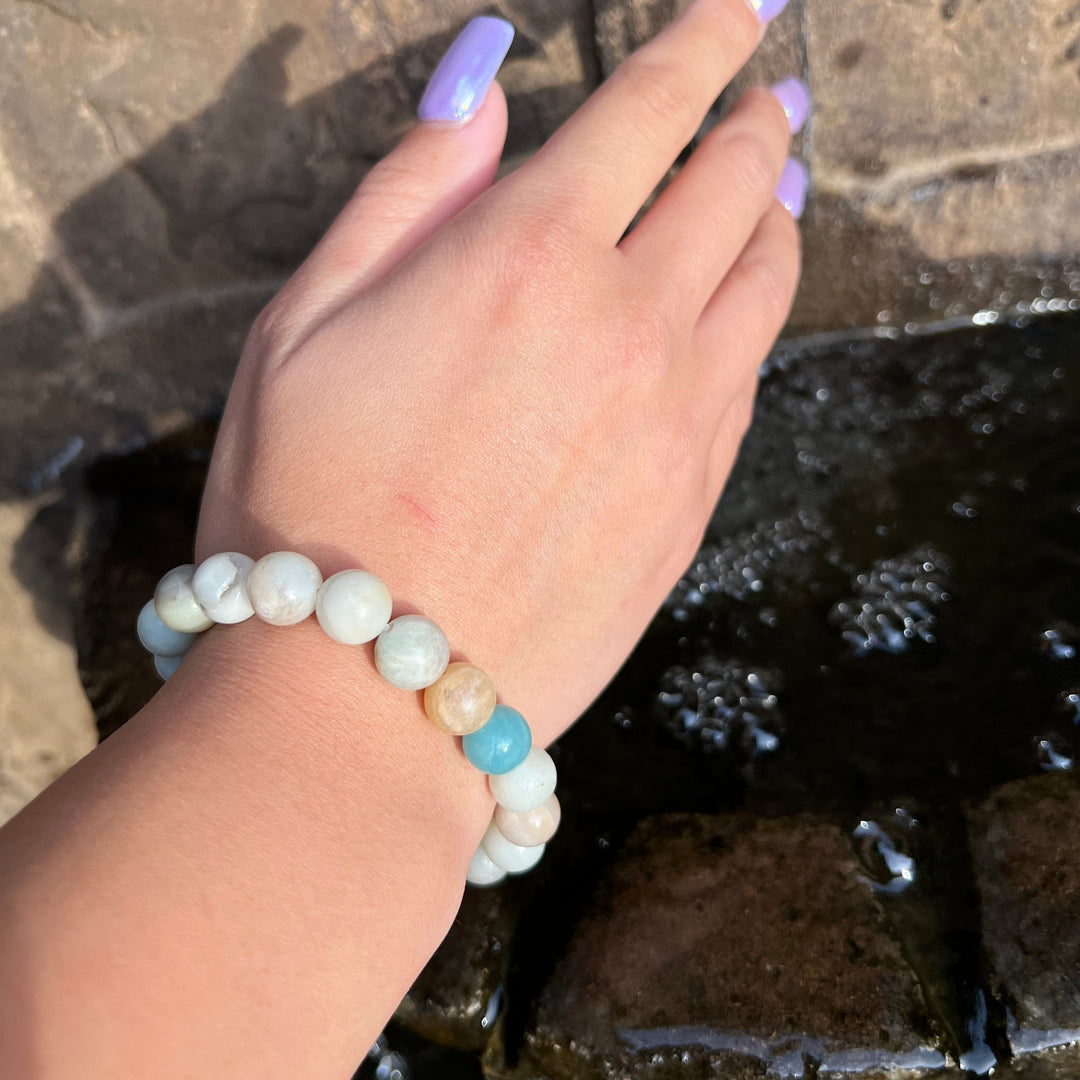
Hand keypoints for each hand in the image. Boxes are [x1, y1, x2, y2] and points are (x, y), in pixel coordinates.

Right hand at [196, 0, 805, 746]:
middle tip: (767, 97)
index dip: (703, 36)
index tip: (740, 4)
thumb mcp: (304, 322)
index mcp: (526, 256)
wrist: (373, 695)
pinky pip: (749, 382)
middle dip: (757, 122)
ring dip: (779, 218)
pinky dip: (755, 324)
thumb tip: (485, 90)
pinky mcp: (691, 506)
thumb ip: (406, 191)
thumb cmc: (308, 508)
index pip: (651, 107)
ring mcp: (677, 422)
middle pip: (737, 186)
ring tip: (778, 190)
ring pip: (768, 284)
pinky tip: (739, 316)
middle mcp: (628, 325)